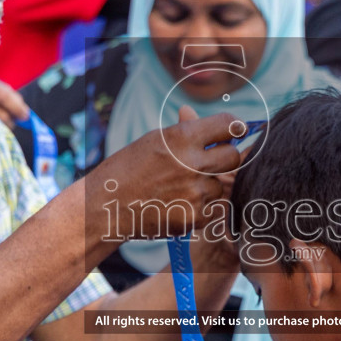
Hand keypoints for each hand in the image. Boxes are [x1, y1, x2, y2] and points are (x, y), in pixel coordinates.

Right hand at [90, 107, 240, 240]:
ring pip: (219, 186)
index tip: (235, 131)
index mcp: (182, 137)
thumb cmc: (128, 169)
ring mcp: (195, 192)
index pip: (229, 124)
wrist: (105, 206)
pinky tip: (175, 204)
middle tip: (209, 162)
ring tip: (177, 188)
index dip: (235, 127)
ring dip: (206, 187)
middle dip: (224, 158)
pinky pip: (211, 209)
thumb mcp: (154, 140)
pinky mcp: (194, 217)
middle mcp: (193, 163)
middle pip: (233, 157)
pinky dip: (198, 208)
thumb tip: (216, 123)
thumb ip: (187, 132)